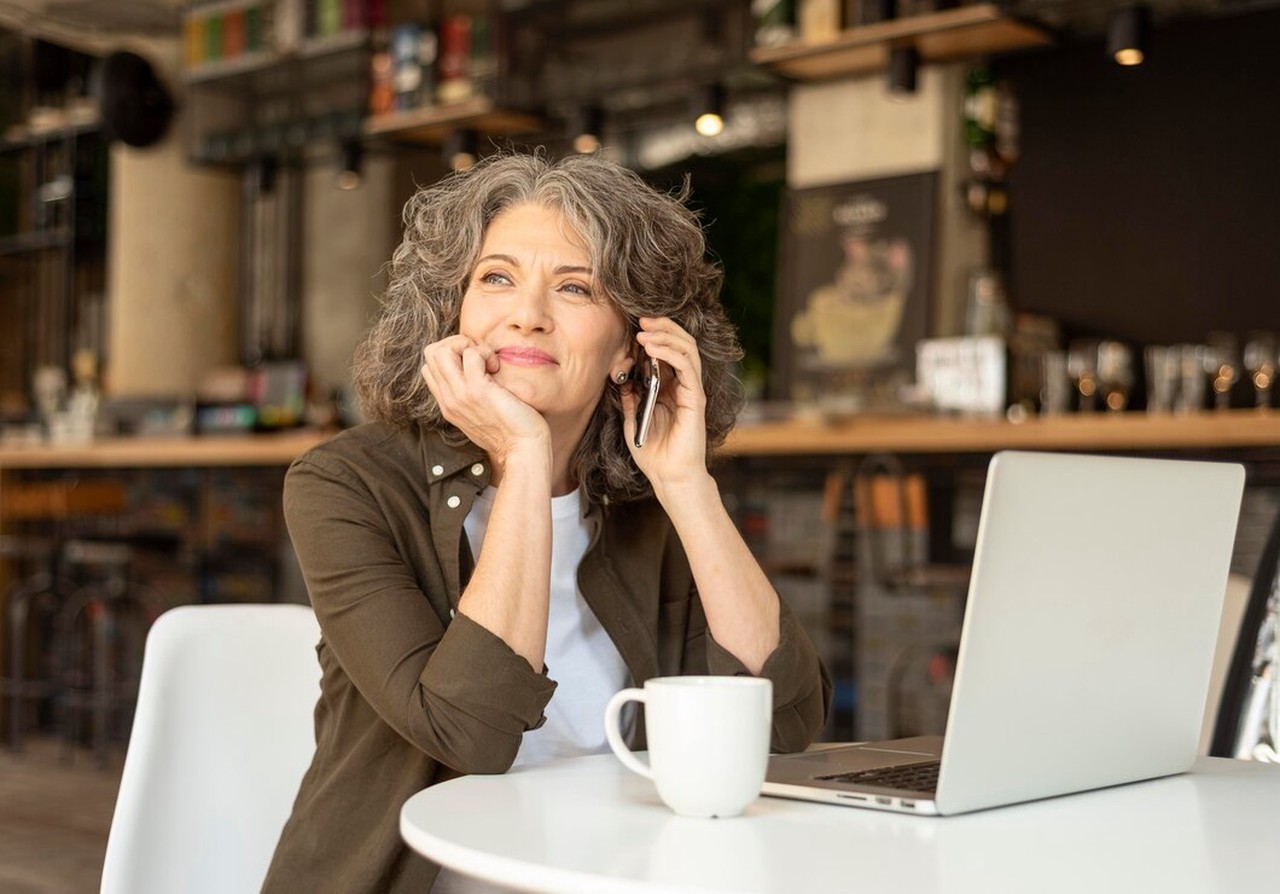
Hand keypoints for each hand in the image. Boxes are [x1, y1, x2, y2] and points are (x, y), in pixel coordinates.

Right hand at [420, 336, 549, 463]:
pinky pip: (471, 355)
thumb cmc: (512, 430)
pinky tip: (497, 367)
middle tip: (480, 357)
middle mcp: (449, 399)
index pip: (429, 367)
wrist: (523, 450)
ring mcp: (460, 395)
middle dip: (455, 344)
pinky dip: (485, 353)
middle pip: (430, 353)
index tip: (475, 364)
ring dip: (467, 346)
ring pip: (440, 350)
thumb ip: (472, 395)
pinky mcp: (478, 391)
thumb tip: (478, 371)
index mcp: (448, 404)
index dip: (451, 355)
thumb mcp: (482, 412)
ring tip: (487, 361)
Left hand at [621, 317, 710, 493]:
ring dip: (665, 335)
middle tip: (641, 319)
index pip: (668, 351)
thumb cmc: (653, 453)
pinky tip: (651, 348)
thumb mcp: (631, 420)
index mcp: (670, 388)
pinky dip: (670, 352)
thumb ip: (628, 397)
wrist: (669, 477)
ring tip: (644, 331)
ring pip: (686, 349)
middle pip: (680, 343)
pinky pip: (686, 367)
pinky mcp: (696, 398)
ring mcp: (691, 390)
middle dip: (662, 327)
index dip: (654, 334)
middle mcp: (683, 385)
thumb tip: (619, 376)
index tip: (634, 326)